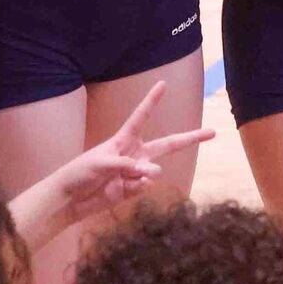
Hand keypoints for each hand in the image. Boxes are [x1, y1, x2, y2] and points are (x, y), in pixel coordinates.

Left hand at [41, 83, 215, 227]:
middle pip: (168, 144)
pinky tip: (124, 189)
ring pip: (155, 170)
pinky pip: (145, 187)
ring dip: (145, 174)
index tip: (163, 83)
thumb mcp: (99, 162)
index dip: (152, 100)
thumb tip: (152, 173)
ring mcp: (136, 173)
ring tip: (130, 178)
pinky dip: (137, 188)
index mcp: (123, 140)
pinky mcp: (134, 190)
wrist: (69, 200)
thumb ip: (126, 164)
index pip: (141, 116)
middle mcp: (134, 154)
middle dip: (191, 138)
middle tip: (213, 132)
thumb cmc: (79, 173)